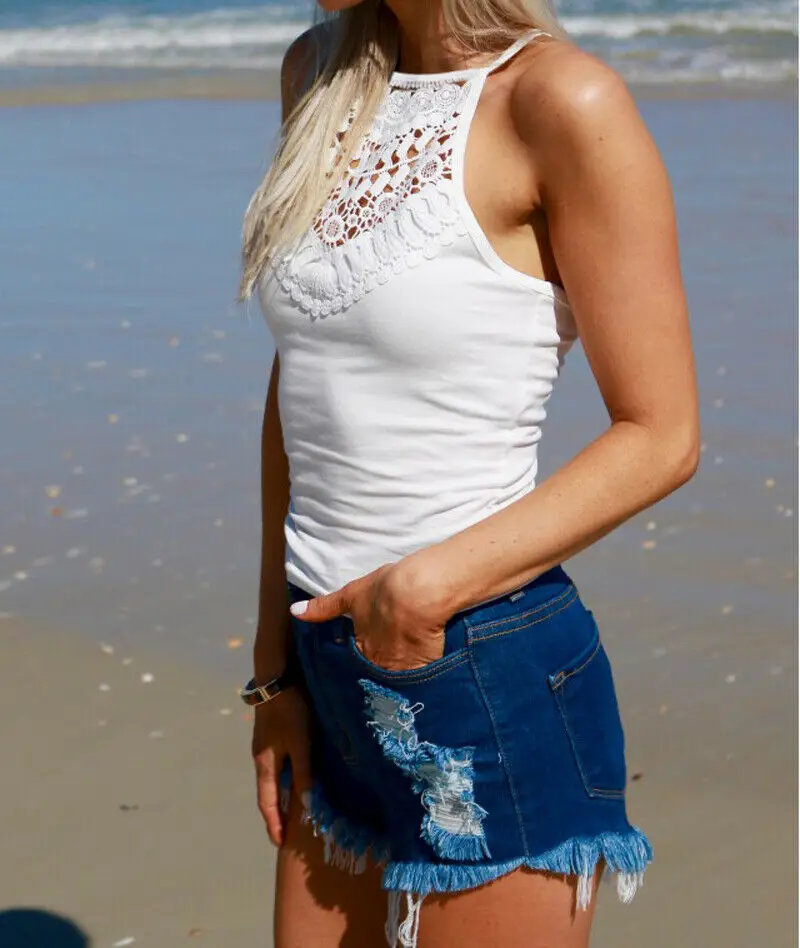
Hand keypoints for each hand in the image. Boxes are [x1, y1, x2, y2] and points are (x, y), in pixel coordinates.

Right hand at [251, 687, 311, 846]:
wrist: (276, 676)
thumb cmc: (290, 710)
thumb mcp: (300, 743)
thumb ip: (303, 773)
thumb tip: (306, 806)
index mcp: (264, 763)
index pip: (267, 802)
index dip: (273, 824)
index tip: (279, 843)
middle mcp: (261, 757)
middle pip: (268, 792)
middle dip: (276, 813)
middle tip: (286, 832)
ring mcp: (265, 744)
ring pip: (273, 777)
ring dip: (281, 795)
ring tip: (292, 809)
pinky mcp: (272, 732)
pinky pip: (278, 764)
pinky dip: (285, 777)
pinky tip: (295, 776)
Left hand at [290, 560, 452, 671]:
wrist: (420, 593)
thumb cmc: (385, 589)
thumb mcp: (352, 594)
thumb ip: (325, 607)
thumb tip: (294, 611)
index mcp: (361, 646)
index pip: (358, 661)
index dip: (364, 657)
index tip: (369, 656)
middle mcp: (379, 663)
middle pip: (378, 674)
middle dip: (381, 672)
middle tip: (389, 667)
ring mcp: (402, 670)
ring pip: (398, 681)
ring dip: (400, 678)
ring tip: (408, 672)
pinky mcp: (425, 670)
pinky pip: (421, 680)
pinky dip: (422, 677)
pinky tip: (426, 671)